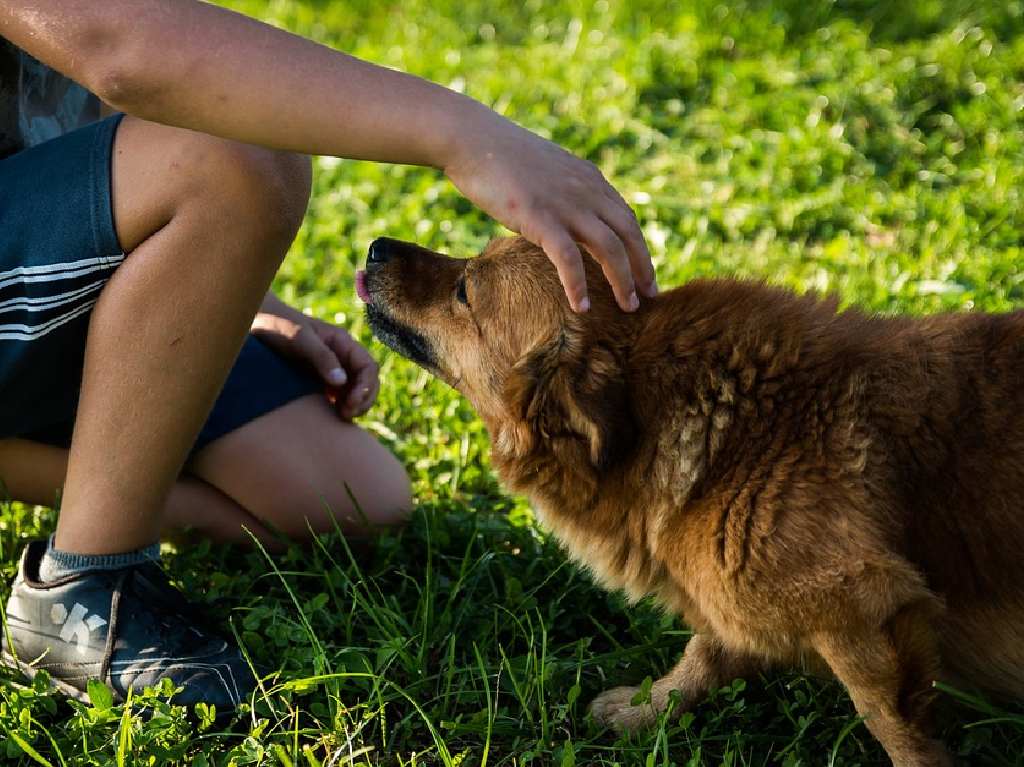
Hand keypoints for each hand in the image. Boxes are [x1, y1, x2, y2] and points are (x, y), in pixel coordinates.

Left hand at [252, 301, 379, 419]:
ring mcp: (330, 369)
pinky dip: (339, 407)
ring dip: (354, 406)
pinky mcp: (317, 380)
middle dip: (363, 400)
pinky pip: (338, 397)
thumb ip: (322, 358)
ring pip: (354, 391)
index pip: (368, 367)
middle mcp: (341, 357)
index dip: (366, 387)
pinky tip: (329, 416)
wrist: (254, 323)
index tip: (351, 403)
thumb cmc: (277, 326)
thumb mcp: (300, 339)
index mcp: (342, 343)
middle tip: (346, 415)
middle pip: (367, 382)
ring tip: (340, 417)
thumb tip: (341, 381)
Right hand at [442, 108, 656, 312]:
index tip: (644, 272)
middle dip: (642, 267)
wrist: (472, 140)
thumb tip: (563, 215)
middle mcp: (586, 191)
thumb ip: (563, 191)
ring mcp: (565, 204)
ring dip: (622, 281)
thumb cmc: (500, 157)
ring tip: (629, 307)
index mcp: (589, 179)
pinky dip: (578, 285)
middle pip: (628, 234)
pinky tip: (581, 307)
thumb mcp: (545, 171)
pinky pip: (569, 259)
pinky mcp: (540, 218)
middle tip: (650, 295)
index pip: (626, 218)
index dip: (639, 247)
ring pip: (609, 248)